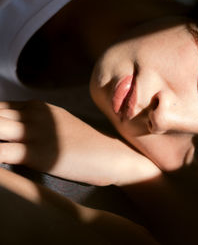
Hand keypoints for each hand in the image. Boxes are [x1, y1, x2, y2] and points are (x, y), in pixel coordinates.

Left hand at [0, 101, 160, 185]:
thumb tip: (12, 135)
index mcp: (37, 107)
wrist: (111, 155)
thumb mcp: (59, 125)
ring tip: (4, 149)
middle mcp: (32, 114)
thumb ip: (35, 124)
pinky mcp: (35, 152)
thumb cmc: (87, 146)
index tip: (5, 134)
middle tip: (5, 140)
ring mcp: (34, 132)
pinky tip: (1, 165)